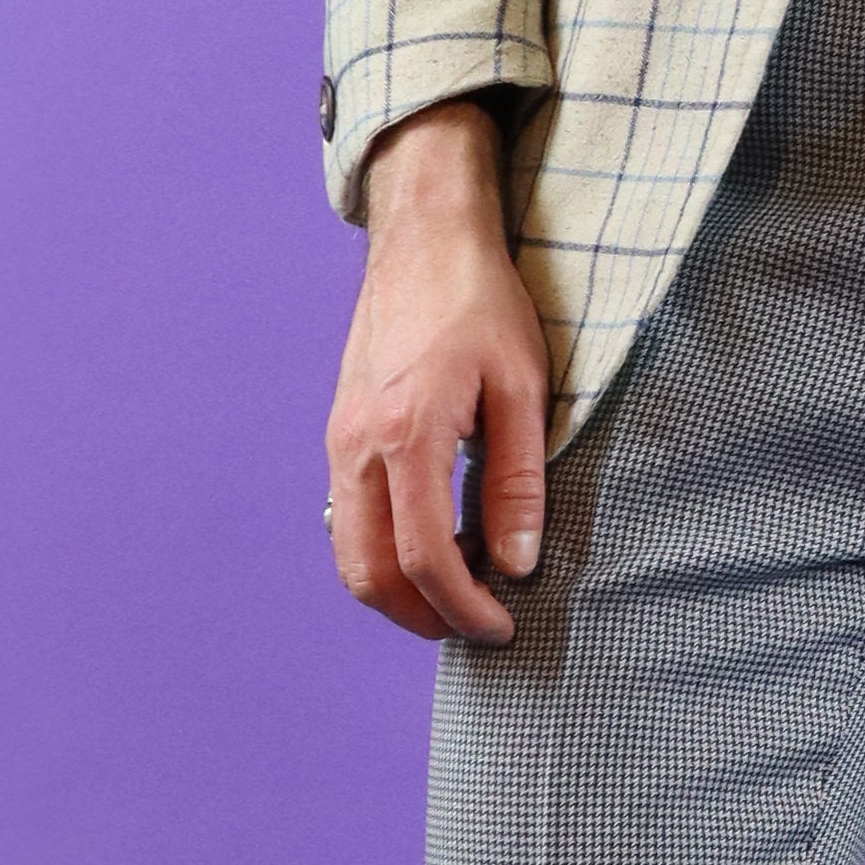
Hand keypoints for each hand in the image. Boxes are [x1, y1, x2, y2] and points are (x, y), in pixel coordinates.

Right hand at [324, 99, 548, 645]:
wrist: (425, 237)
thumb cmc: (481, 303)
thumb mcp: (524, 388)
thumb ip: (518, 480)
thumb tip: (515, 563)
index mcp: (408, 434)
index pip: (424, 556)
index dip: (463, 607)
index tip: (501, 626)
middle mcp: (358, 444)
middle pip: (369, 571)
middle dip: (421, 616)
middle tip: (476, 627)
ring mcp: (340, 439)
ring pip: (348, 551)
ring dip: (396, 592)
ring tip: (456, 597)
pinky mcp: (340, 431)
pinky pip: (347, 517)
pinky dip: (380, 554)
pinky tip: (431, 548)